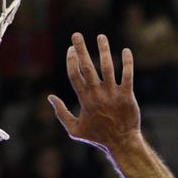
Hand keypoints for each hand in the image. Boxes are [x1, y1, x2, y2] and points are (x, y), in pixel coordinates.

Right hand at [49, 33, 140, 150]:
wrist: (122, 143)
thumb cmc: (97, 137)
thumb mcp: (74, 129)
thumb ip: (61, 113)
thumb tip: (50, 97)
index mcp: (84, 100)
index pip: (74, 75)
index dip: (71, 60)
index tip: (70, 49)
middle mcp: (97, 94)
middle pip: (87, 67)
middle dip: (81, 49)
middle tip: (77, 34)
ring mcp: (113, 94)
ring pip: (107, 67)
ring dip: (103, 50)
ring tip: (101, 37)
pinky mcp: (127, 96)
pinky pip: (127, 76)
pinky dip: (127, 63)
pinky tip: (126, 51)